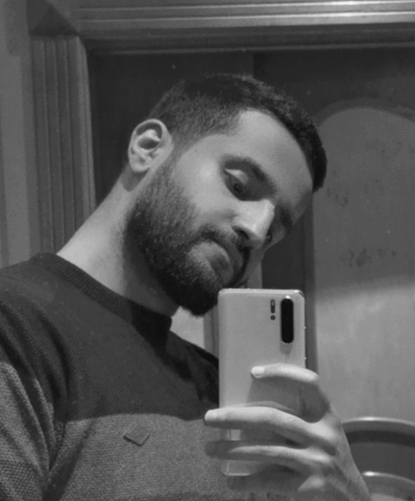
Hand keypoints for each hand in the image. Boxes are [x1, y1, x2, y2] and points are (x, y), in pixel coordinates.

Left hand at [204, 363, 369, 500]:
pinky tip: (231, 481)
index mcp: (326, 415)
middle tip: (210, 418)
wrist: (355, 499)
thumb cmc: (330, 457)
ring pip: (265, 450)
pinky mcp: (310, 487)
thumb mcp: (324, 433)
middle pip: (272, 418)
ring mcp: (317, 461)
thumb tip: (248, 412)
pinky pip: (270, 481)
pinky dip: (247, 481)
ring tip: (210, 448)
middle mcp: (323, 435)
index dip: (283, 373)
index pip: (309, 382)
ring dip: (232, 449)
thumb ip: (299, 420)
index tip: (254, 372)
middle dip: (236, 417)